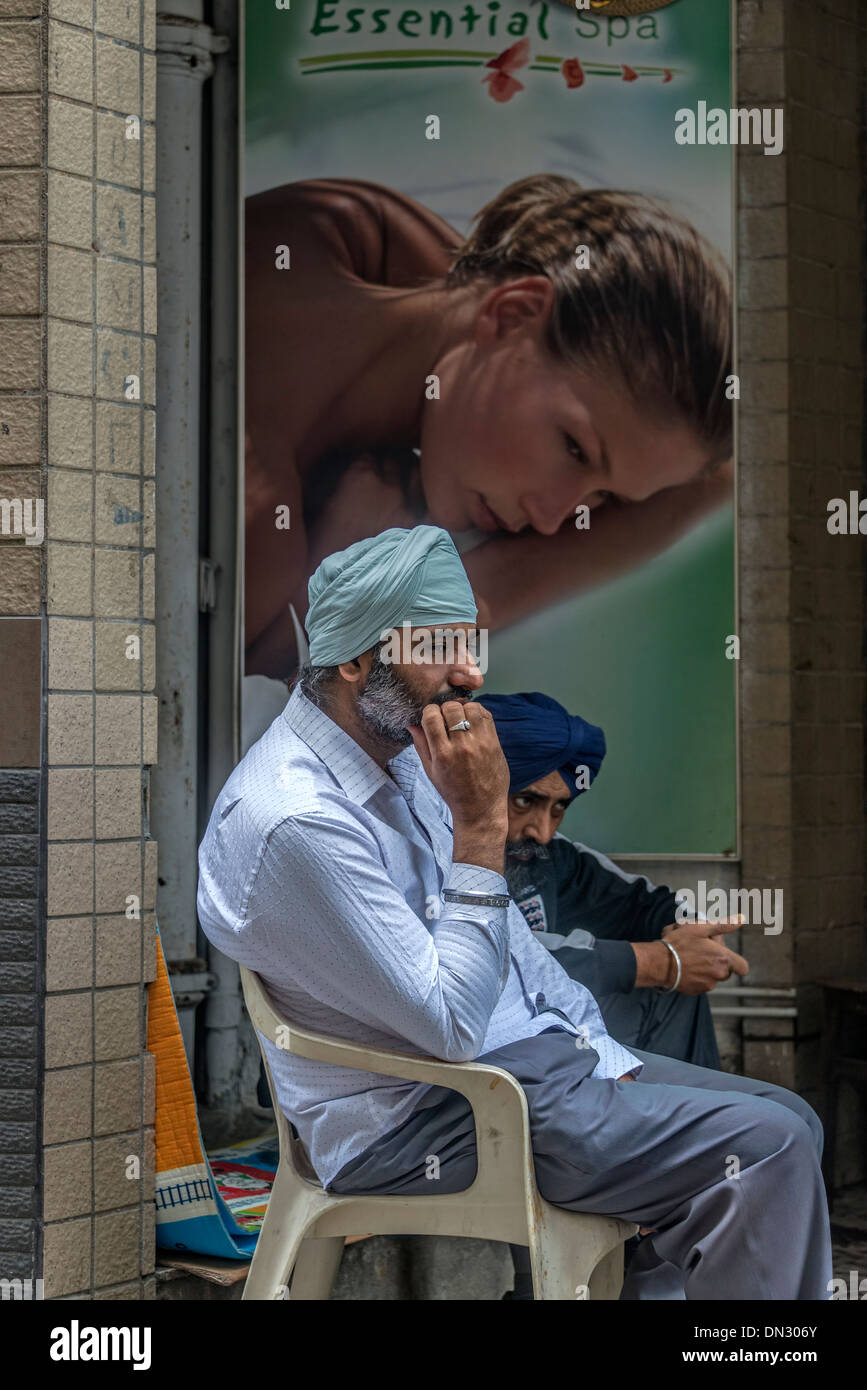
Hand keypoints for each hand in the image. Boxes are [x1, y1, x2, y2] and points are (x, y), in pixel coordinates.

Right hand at [408, 700, 508, 842]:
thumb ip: (421, 745)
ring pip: (471, 707)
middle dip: (445, 709)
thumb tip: (412, 724)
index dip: (429, 712)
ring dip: (463, 709)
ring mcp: (481, 743)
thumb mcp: (431, 771)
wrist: (481, 809)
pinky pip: (486, 715)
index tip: (431, 717)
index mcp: (443, 755)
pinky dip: (477, 713)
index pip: (431, 716)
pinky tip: (472, 722)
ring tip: (460, 719)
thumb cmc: (453, 792)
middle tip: (446, 718)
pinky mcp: (495, 743)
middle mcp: (462, 747)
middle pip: (451, 708)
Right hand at [659, 918, 748, 993]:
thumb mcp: (701, 928)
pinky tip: (686, 967)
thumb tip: (741, 919)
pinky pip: (702, 984)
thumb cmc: (680, 944)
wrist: (659, 963)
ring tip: (691, 957)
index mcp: (723, 959)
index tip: (725, 955)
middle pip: (726, 971)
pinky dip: (697, 977)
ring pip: (713, 977)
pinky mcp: (696, 991)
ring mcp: (707, 985)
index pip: (743, 967)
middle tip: (703, 950)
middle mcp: (718, 975)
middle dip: (718, 961)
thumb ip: (724, 925)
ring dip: (707, 969)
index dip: (736, 961)